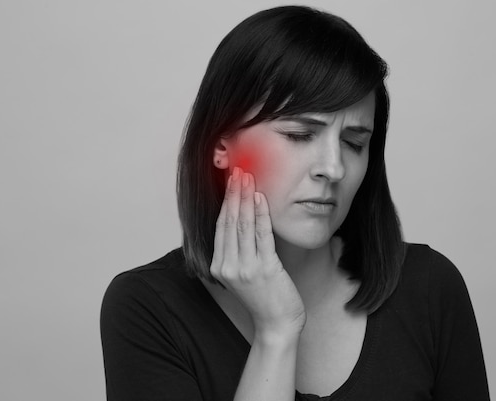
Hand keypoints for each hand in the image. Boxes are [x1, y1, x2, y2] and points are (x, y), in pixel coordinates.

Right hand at [210, 167, 305, 339]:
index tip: (228, 181)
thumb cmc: (263, 296)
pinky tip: (261, 198)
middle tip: (237, 172)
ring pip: (243, 225)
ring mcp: (246, 268)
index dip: (224, 202)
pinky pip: (262, 235)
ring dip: (246, 198)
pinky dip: (261, 214)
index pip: (220, 227)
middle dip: (234, 194)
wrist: (277, 323)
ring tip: (248, 179)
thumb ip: (236, 250)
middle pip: (230, 222)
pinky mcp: (265, 268)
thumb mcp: (242, 273)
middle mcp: (228, 267)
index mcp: (218, 267)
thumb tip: (240, 218)